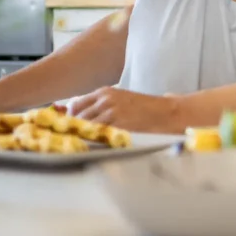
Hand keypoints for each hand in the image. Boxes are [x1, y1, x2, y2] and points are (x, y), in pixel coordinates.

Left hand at [67, 87, 183, 133]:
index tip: (71, 127)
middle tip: (75, 138)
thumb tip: (78, 114)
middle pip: (77, 117)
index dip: (71, 117)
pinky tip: (97, 144)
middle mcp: (105, 100)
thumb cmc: (143, 108)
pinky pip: (98, 134)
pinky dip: (95, 139)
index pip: (75, 105)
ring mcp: (111, 112)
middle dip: (75, 128)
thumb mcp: (120, 99)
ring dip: (84, 135)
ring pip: (85, 126)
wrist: (164, 112)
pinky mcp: (118, 124)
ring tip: (85, 143)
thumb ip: (101, 105)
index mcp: (104, 92)